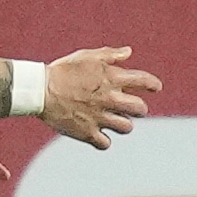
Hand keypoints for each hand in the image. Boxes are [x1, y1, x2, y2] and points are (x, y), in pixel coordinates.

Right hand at [38, 45, 157, 147]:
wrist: (40, 90)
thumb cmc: (63, 70)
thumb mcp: (86, 56)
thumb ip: (110, 55)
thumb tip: (128, 52)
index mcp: (111, 78)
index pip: (143, 81)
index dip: (152, 84)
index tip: (155, 87)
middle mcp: (109, 99)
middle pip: (140, 109)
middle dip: (139, 108)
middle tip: (131, 107)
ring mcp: (99, 117)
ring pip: (126, 127)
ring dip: (123, 124)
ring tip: (114, 120)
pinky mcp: (87, 132)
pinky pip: (105, 143)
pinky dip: (104, 140)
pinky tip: (99, 134)